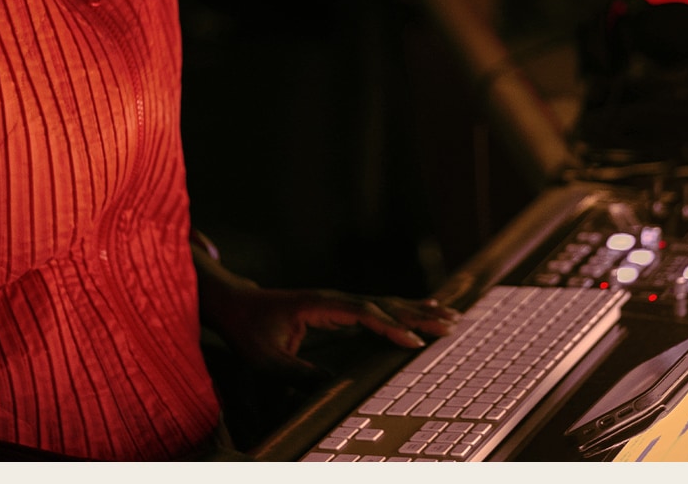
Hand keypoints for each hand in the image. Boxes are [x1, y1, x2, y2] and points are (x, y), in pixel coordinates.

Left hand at [204, 286, 460, 375]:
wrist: (236, 305)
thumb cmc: (248, 330)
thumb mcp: (266, 359)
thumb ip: (296, 372)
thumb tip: (330, 387)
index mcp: (318, 305)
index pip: (362, 313)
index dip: (389, 326)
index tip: (414, 341)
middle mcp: (334, 299)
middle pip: (384, 304)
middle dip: (419, 314)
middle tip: (451, 323)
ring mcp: (338, 301)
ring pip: (386, 304)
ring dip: (418, 310)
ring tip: (450, 315)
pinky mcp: (339, 308)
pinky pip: (378, 308)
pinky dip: (404, 311)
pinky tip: (422, 311)